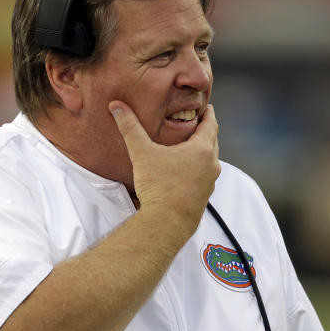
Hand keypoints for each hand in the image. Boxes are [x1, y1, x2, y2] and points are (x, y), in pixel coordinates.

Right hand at [110, 101, 219, 237]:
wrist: (166, 223)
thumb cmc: (158, 187)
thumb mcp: (142, 153)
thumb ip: (130, 127)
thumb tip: (116, 106)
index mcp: (202, 150)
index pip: (211, 124)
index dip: (209, 113)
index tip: (207, 107)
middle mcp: (211, 165)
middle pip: (213, 141)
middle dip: (206, 130)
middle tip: (199, 122)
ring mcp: (210, 182)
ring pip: (210, 160)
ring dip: (204, 150)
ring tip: (192, 145)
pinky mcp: (204, 196)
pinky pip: (205, 176)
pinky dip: (199, 168)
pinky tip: (186, 171)